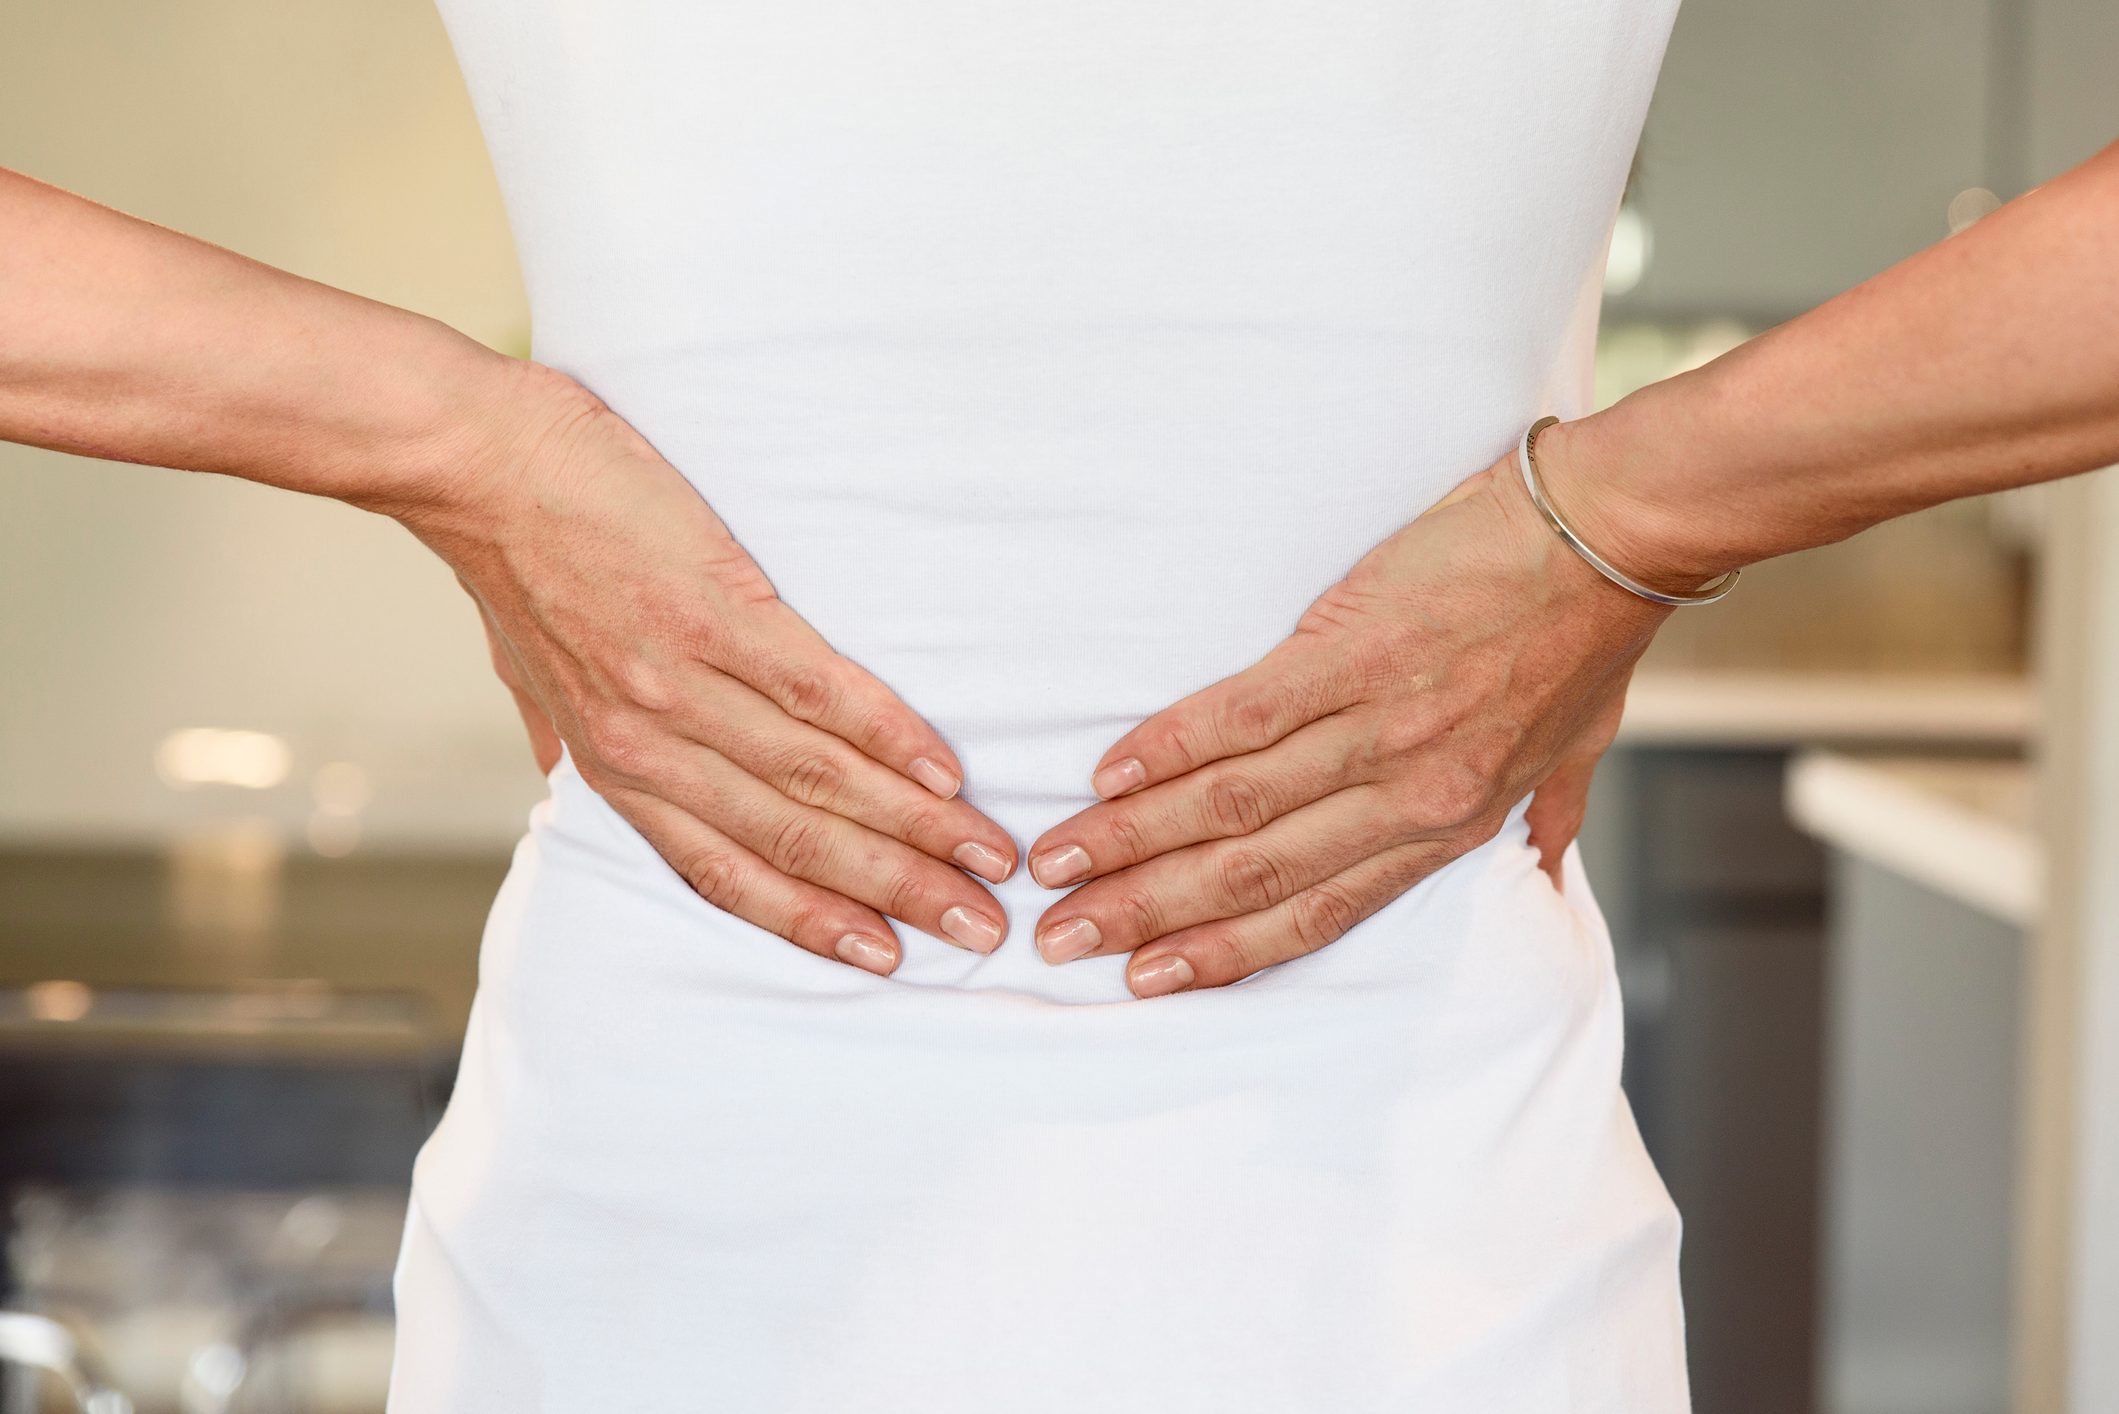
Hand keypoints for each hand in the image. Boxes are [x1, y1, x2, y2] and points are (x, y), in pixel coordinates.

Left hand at [405, 362, 1016, 975]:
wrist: (474, 460)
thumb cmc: (507, 560)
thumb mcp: (526, 674)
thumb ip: (564, 736)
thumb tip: (573, 774)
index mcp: (615, 767)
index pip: (727, 874)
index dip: (813, 922)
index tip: (887, 957)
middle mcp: (652, 744)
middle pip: (795, 842)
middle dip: (897, 892)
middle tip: (979, 928)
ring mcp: (684, 680)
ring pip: (819, 779)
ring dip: (915, 826)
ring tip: (988, 856)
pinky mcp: (715, 609)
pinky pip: (818, 691)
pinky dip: (888, 736)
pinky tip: (945, 769)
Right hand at [1025, 442, 1668, 997]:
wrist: (1615, 531)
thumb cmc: (1591, 634)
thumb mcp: (1581, 748)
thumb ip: (1550, 817)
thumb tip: (1545, 869)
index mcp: (1451, 825)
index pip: (1317, 914)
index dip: (1222, 953)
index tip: (1146, 977)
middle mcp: (1409, 795)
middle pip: (1253, 873)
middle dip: (1147, 913)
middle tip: (1061, 936)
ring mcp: (1378, 725)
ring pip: (1232, 806)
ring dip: (1132, 840)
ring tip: (1059, 864)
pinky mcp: (1351, 650)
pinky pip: (1240, 718)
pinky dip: (1166, 749)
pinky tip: (1107, 775)